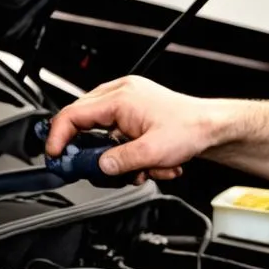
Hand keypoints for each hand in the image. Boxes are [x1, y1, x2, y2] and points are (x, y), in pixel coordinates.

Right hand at [44, 75, 224, 182]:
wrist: (212, 128)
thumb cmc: (190, 129)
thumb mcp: (152, 152)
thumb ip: (120, 161)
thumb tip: (99, 167)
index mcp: (119, 98)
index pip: (74, 114)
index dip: (59, 136)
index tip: (55, 156)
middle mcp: (120, 96)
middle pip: (86, 127)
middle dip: (99, 156)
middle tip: (106, 172)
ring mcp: (128, 106)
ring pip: (105, 140)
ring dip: (123, 162)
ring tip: (147, 168)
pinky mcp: (135, 118)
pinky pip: (120, 141)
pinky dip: (134, 158)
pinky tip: (153, 163)